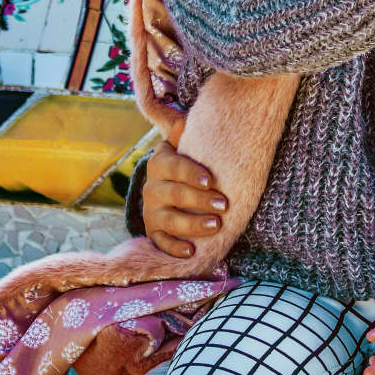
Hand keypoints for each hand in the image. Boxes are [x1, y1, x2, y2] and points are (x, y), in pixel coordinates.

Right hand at [140, 139, 229, 258]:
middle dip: (200, 201)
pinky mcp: (153, 232)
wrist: (170, 189)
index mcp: (160, 163)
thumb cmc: (188, 166)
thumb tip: (182, 122)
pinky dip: (175, 248)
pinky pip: (161, 242)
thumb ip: (185, 136)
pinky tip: (192, 252)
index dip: (192, 174)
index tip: (211, 181)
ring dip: (193, 225)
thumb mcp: (185, 149)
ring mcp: (150, 211)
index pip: (175, 167)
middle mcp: (151, 188)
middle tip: (224, 205)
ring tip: (216, 226)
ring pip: (170, 220)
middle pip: (175, 194)